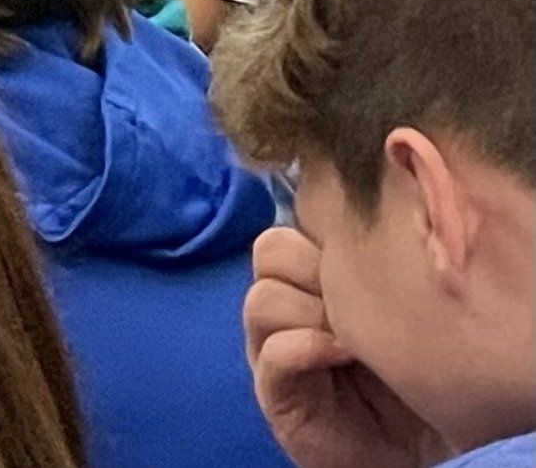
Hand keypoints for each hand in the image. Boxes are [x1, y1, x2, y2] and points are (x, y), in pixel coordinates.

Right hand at [244, 226, 444, 467]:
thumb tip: (380, 234)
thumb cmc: (408, 374)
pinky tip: (343, 357)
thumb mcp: (397, 312)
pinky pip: (273, 354)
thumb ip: (374, 273)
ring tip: (354, 336)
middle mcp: (283, 305)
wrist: (409, 448)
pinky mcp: (273, 391)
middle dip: (317, 268)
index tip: (369, 259)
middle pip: (270, 251)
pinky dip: (306, 348)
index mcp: (307, 278)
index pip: (292, 226)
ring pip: (263, 299)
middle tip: (357, 298)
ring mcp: (269, 346)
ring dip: (311, 311)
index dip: (325, 234)